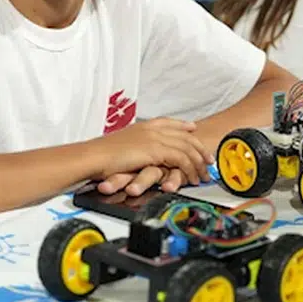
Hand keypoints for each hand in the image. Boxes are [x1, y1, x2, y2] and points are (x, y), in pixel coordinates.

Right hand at [88, 118, 212, 195]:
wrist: (94, 157)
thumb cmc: (102, 155)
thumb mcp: (123, 146)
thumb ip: (137, 146)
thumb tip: (142, 153)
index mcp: (144, 125)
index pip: (171, 122)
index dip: (185, 127)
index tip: (194, 130)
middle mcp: (152, 129)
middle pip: (185, 136)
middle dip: (200, 149)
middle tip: (209, 160)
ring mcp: (155, 138)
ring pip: (187, 149)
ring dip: (198, 164)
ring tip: (204, 176)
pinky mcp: (157, 150)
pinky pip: (181, 159)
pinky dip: (189, 170)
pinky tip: (192, 179)